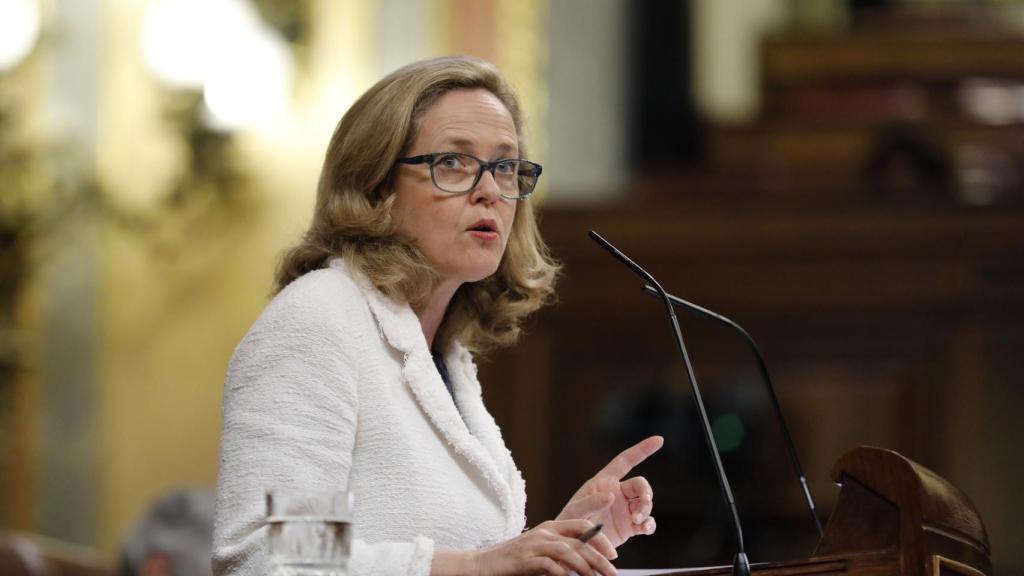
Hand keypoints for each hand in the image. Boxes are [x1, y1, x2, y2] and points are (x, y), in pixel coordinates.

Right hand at [468, 519, 617, 575]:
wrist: (484, 564)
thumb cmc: (515, 561)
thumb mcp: (541, 552)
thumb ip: (561, 554)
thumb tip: (587, 565)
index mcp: (550, 527)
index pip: (581, 524)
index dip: (600, 538)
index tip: (613, 554)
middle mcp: (544, 532)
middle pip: (579, 541)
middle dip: (599, 557)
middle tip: (613, 572)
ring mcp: (534, 545)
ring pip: (567, 551)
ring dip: (585, 566)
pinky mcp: (524, 559)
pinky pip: (548, 564)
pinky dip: (561, 572)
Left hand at [556, 435, 663, 547]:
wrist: (571, 547)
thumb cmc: (568, 524)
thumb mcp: (574, 511)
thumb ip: (590, 502)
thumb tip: (611, 495)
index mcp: (604, 482)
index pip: (625, 460)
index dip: (642, 449)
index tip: (659, 439)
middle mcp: (617, 493)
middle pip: (641, 484)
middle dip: (646, 493)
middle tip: (642, 506)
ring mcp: (625, 510)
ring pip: (646, 503)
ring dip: (646, 510)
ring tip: (637, 521)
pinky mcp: (629, 527)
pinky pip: (646, 523)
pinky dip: (649, 525)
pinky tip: (645, 528)